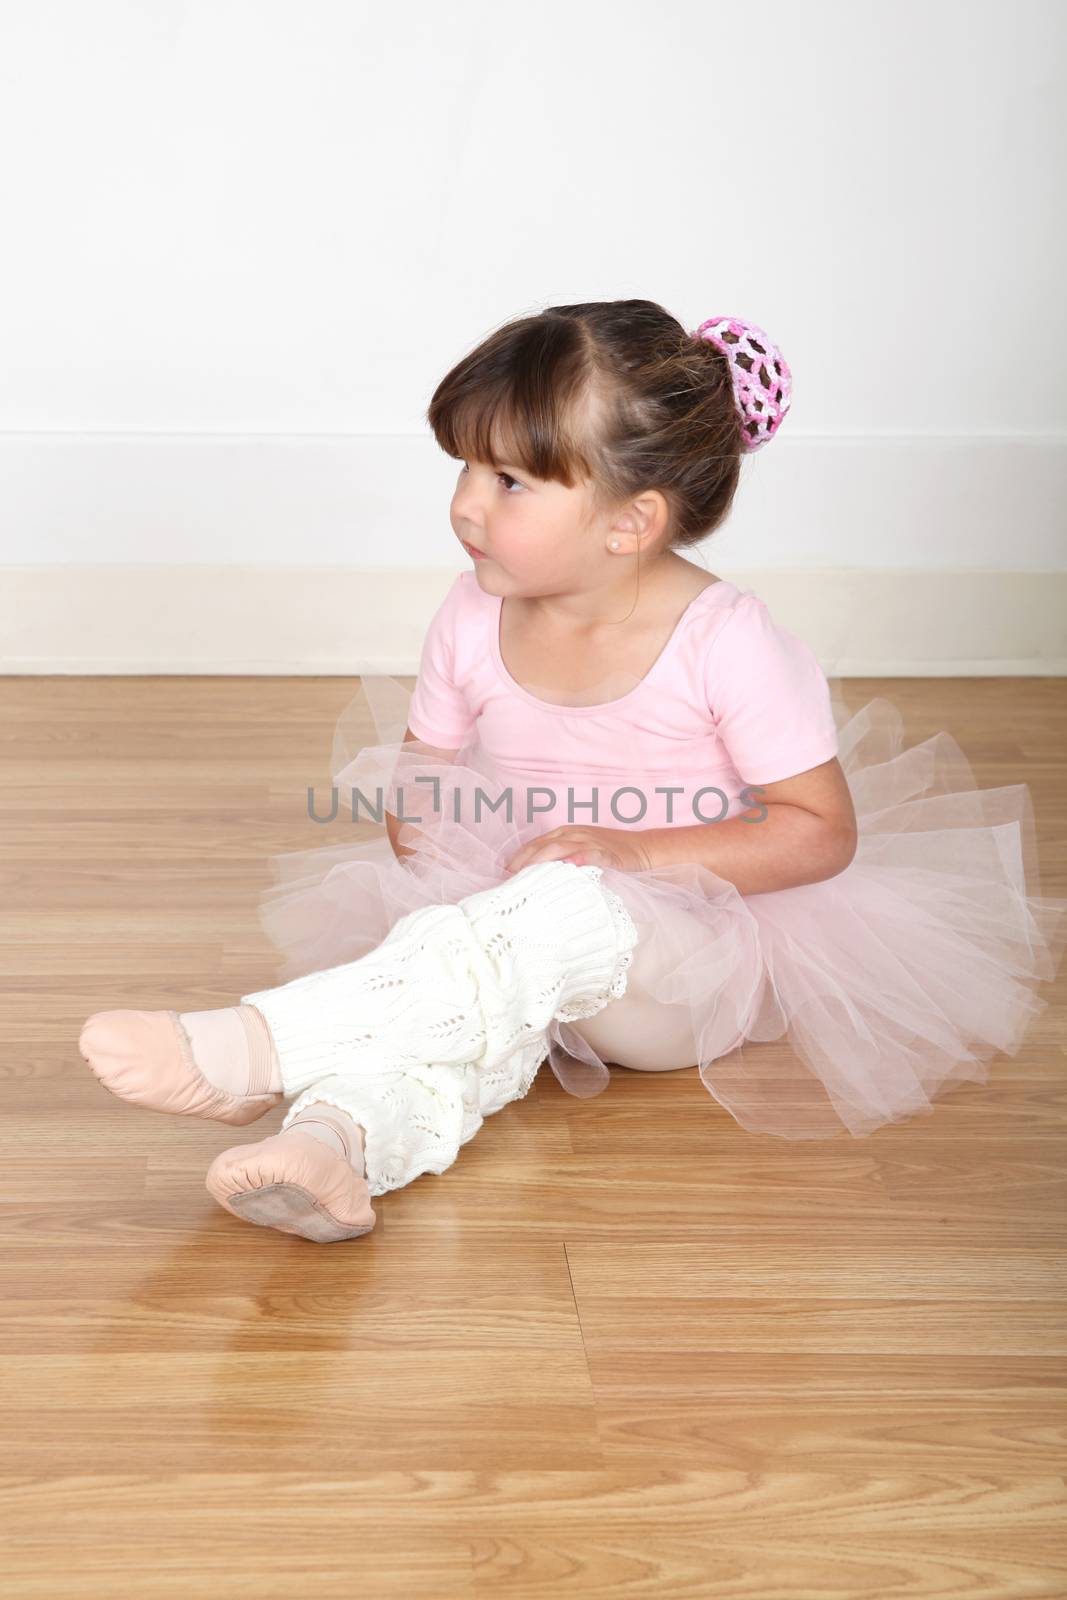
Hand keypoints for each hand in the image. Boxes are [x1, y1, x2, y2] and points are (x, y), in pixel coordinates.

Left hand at [504, 825, 652, 875]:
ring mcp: (589, 841)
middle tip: (508, 879)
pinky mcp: (606, 852)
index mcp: (564, 834)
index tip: (502, 874)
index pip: (534, 845)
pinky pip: (590, 854)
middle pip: (541, 846)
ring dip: (541, 860)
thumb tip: (536, 880)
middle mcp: (573, 834)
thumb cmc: (609, 854)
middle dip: (523, 861)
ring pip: (559, 848)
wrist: (642, 849)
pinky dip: (578, 858)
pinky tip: (568, 866)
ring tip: (526, 874)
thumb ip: (560, 862)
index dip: (517, 858)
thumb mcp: (580, 854)